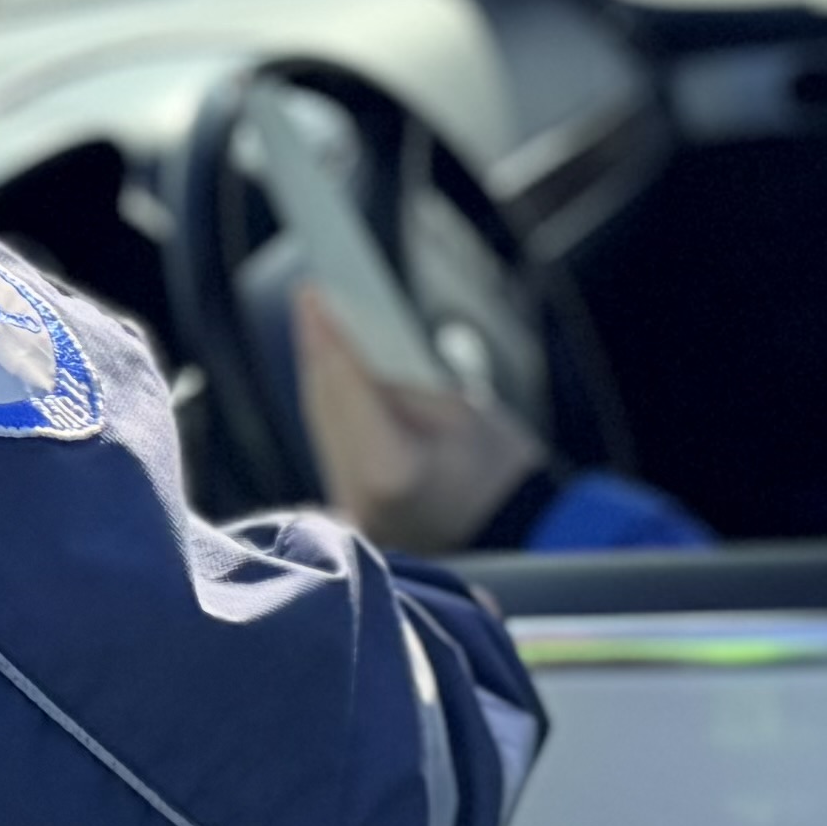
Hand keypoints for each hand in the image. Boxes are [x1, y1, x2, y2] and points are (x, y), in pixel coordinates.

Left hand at [296, 290, 548, 550]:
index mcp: (391, 469)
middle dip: (316, 348)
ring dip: (319, 371)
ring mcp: (351, 506)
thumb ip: (399, 385)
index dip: (328, 335)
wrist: (518, 533)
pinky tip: (329, 369)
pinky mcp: (352, 507)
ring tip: (314, 323)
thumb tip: (354, 348)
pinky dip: (332, 402)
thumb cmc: (501, 471)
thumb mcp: (461, 412)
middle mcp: (359, 493)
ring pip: (323, 422)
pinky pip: (333, 441)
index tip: (312, 293)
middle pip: (325, 403)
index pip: (347, 386)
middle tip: (308, 296)